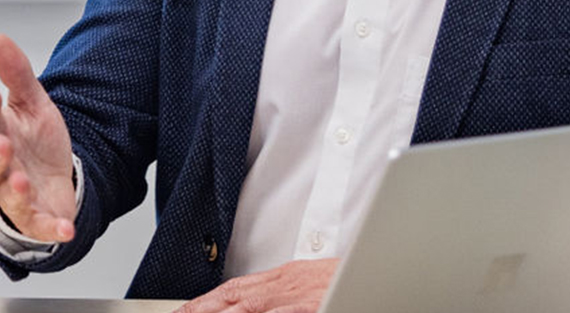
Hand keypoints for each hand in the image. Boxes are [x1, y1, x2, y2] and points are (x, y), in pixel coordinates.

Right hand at [0, 32, 79, 243]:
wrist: (56, 179)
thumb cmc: (36, 142)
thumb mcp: (32, 102)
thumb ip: (15, 72)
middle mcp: (0, 166)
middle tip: (1, 142)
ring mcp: (16, 193)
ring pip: (7, 193)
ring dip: (12, 187)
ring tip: (20, 179)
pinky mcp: (36, 217)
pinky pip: (40, 225)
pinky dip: (51, 229)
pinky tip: (64, 229)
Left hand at [172, 258, 340, 312]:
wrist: (385, 261)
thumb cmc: (350, 276)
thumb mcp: (311, 279)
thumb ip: (285, 290)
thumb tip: (264, 302)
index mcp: (285, 278)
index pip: (235, 289)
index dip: (206, 302)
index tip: (184, 311)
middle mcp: (287, 284)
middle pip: (234, 297)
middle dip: (203, 309)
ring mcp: (300, 296)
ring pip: (250, 306)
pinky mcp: (315, 303)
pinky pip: (282, 312)